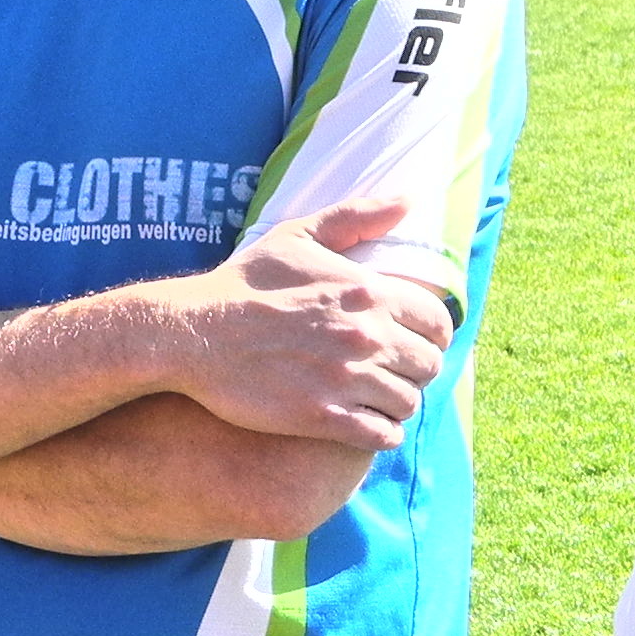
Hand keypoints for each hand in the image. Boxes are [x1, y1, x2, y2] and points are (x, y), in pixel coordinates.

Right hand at [161, 195, 454, 448]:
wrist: (195, 333)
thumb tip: (407, 200)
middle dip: (417, 369)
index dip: (433, 334)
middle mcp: (366, 336)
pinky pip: (382, 436)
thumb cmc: (245, 282)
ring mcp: (346, 380)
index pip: (439, 322)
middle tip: (395, 371)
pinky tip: (369, 425)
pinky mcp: (323, 417)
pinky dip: (383, 434)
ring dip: (399, 402)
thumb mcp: (298, 236)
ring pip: (409, 403)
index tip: (416, 341)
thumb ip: (356, 217)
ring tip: (380, 399)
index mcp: (368, 292)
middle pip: (429, 365)